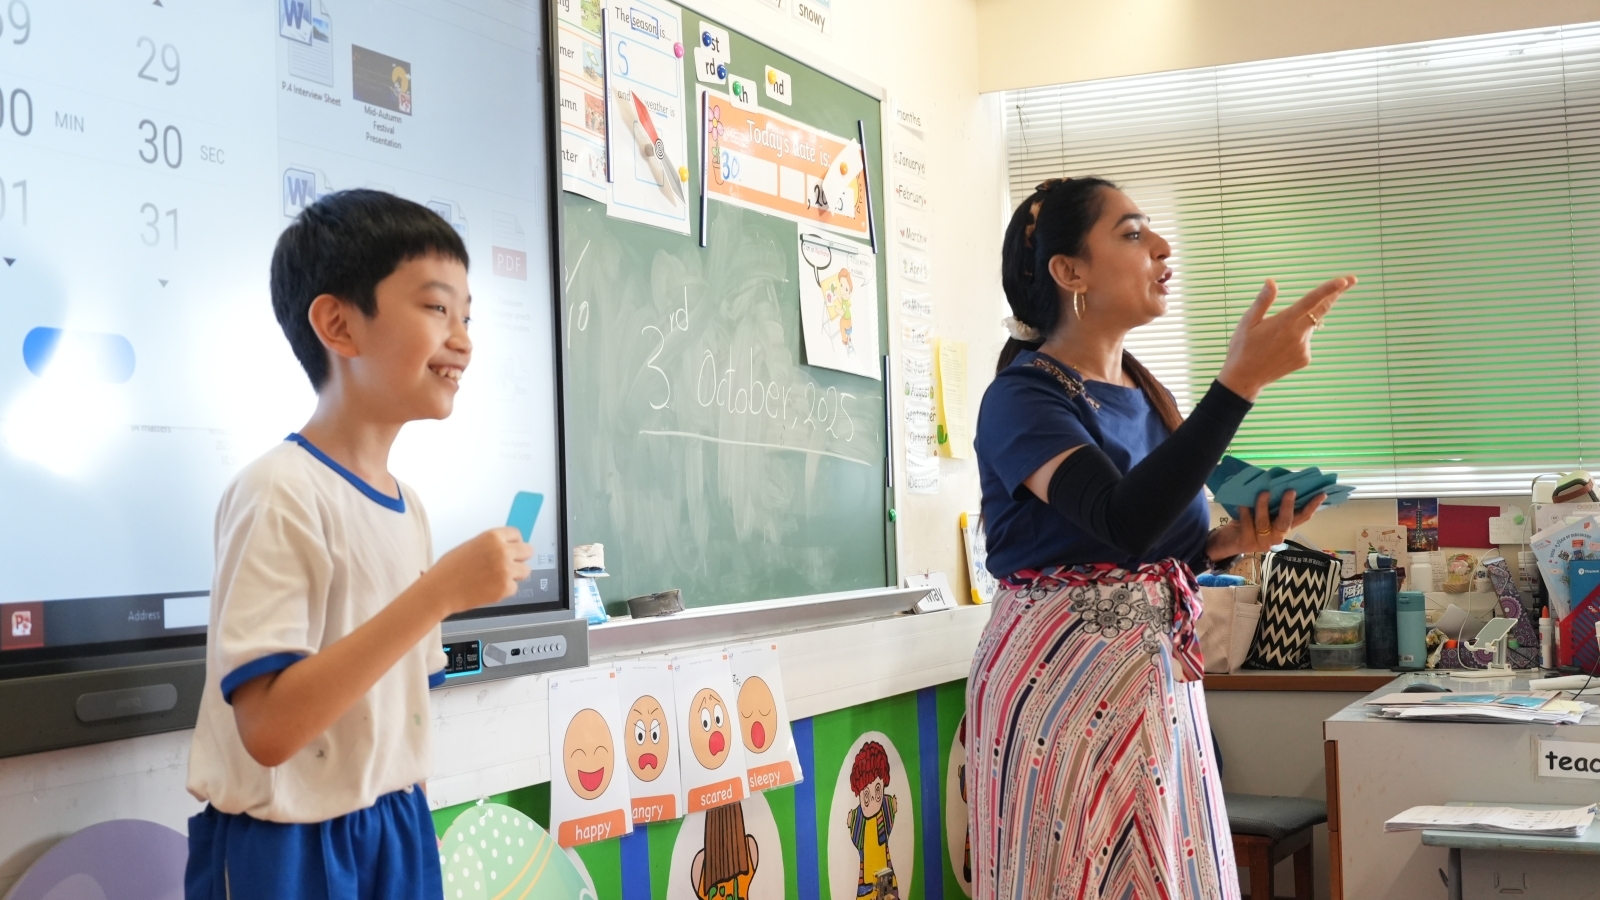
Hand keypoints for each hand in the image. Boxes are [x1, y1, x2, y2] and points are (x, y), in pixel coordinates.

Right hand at [422, 527, 531, 615]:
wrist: (439, 590)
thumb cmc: (449, 570)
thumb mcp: (470, 546)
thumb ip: (490, 545)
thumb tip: (507, 546)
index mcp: (492, 537)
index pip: (517, 535)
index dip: (514, 543)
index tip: (513, 548)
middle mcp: (502, 551)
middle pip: (527, 551)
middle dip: (520, 558)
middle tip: (511, 564)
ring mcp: (505, 570)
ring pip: (525, 570)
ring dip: (515, 575)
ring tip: (497, 578)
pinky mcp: (505, 588)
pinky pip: (514, 587)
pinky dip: (504, 590)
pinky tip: (489, 588)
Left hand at [1208, 489, 1326, 558]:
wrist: (1227, 542)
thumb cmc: (1247, 523)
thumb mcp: (1262, 512)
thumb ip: (1272, 504)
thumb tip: (1280, 482)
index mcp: (1282, 528)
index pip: (1301, 518)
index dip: (1312, 507)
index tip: (1322, 494)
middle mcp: (1276, 537)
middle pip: (1286, 522)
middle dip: (1288, 506)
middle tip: (1290, 491)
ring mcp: (1262, 542)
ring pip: (1265, 524)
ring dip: (1264, 507)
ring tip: (1264, 492)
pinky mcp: (1247, 543)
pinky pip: (1248, 525)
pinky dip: (1245, 513)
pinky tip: (1242, 504)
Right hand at [1216, 276, 1355, 401]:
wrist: (1245, 378)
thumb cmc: (1242, 347)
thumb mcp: (1247, 322)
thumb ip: (1263, 301)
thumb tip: (1271, 281)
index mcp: (1284, 322)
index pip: (1310, 301)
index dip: (1329, 290)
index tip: (1344, 281)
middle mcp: (1298, 334)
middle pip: (1322, 309)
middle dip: (1336, 294)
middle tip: (1352, 280)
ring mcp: (1304, 348)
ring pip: (1309, 326)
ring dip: (1301, 322)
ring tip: (1275, 337)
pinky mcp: (1306, 358)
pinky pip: (1305, 341)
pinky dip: (1297, 338)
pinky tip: (1279, 348)